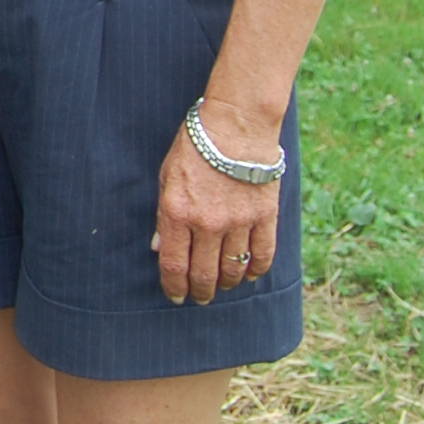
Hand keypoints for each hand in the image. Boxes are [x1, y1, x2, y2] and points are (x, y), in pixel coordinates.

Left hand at [152, 98, 281, 304]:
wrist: (236, 126)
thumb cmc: (195, 148)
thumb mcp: (167, 177)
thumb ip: (164, 216)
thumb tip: (158, 248)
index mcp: (177, 212)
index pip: (174, 264)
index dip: (174, 286)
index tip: (175, 296)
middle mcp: (208, 223)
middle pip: (204, 274)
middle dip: (200, 291)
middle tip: (199, 297)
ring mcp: (238, 222)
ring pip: (233, 269)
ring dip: (226, 284)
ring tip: (222, 286)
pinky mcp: (264, 217)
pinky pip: (262, 255)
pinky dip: (255, 270)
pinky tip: (249, 274)